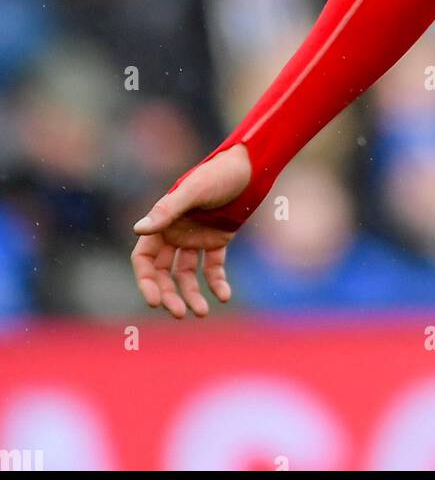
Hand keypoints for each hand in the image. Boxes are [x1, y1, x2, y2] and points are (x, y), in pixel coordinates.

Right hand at [130, 144, 251, 319]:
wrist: (252, 167)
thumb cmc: (219, 174)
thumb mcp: (194, 191)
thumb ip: (167, 210)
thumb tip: (138, 229)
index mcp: (163, 221)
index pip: (144, 259)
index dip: (146, 281)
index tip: (155, 301)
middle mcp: (175, 232)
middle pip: (163, 272)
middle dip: (169, 294)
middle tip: (180, 313)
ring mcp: (196, 238)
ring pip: (186, 274)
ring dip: (192, 294)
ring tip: (202, 312)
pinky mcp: (217, 240)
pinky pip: (213, 267)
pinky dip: (217, 283)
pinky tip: (224, 296)